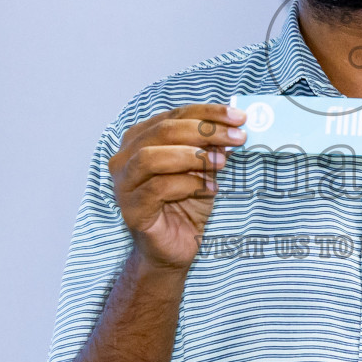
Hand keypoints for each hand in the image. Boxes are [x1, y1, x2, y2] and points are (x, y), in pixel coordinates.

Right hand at [108, 104, 246, 272]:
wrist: (175, 249)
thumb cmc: (186, 205)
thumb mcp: (204, 169)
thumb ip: (211, 147)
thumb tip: (231, 128)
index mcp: (140, 140)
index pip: (173, 115)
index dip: (207, 113)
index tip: (238, 117)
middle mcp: (125, 158)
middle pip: (162, 131)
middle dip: (204, 130)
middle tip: (236, 138)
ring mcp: (123, 184)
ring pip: (151, 157)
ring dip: (192, 156)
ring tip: (222, 162)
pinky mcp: (130, 209)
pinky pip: (158, 188)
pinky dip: (189, 184)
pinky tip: (210, 188)